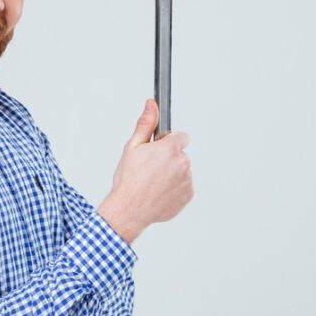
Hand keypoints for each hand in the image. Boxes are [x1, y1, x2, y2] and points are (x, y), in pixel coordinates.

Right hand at [97, 99, 193, 243]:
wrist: (129, 209)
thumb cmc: (128, 180)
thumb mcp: (132, 148)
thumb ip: (145, 124)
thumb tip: (151, 105)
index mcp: (169, 148)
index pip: (180, 137)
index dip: (168, 143)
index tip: (158, 151)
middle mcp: (182, 163)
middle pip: (180, 155)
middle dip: (168, 159)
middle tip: (150, 169)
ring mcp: (187, 180)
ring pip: (182, 171)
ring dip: (172, 174)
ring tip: (152, 183)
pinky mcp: (188, 195)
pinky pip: (184, 187)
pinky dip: (174, 189)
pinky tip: (158, 192)